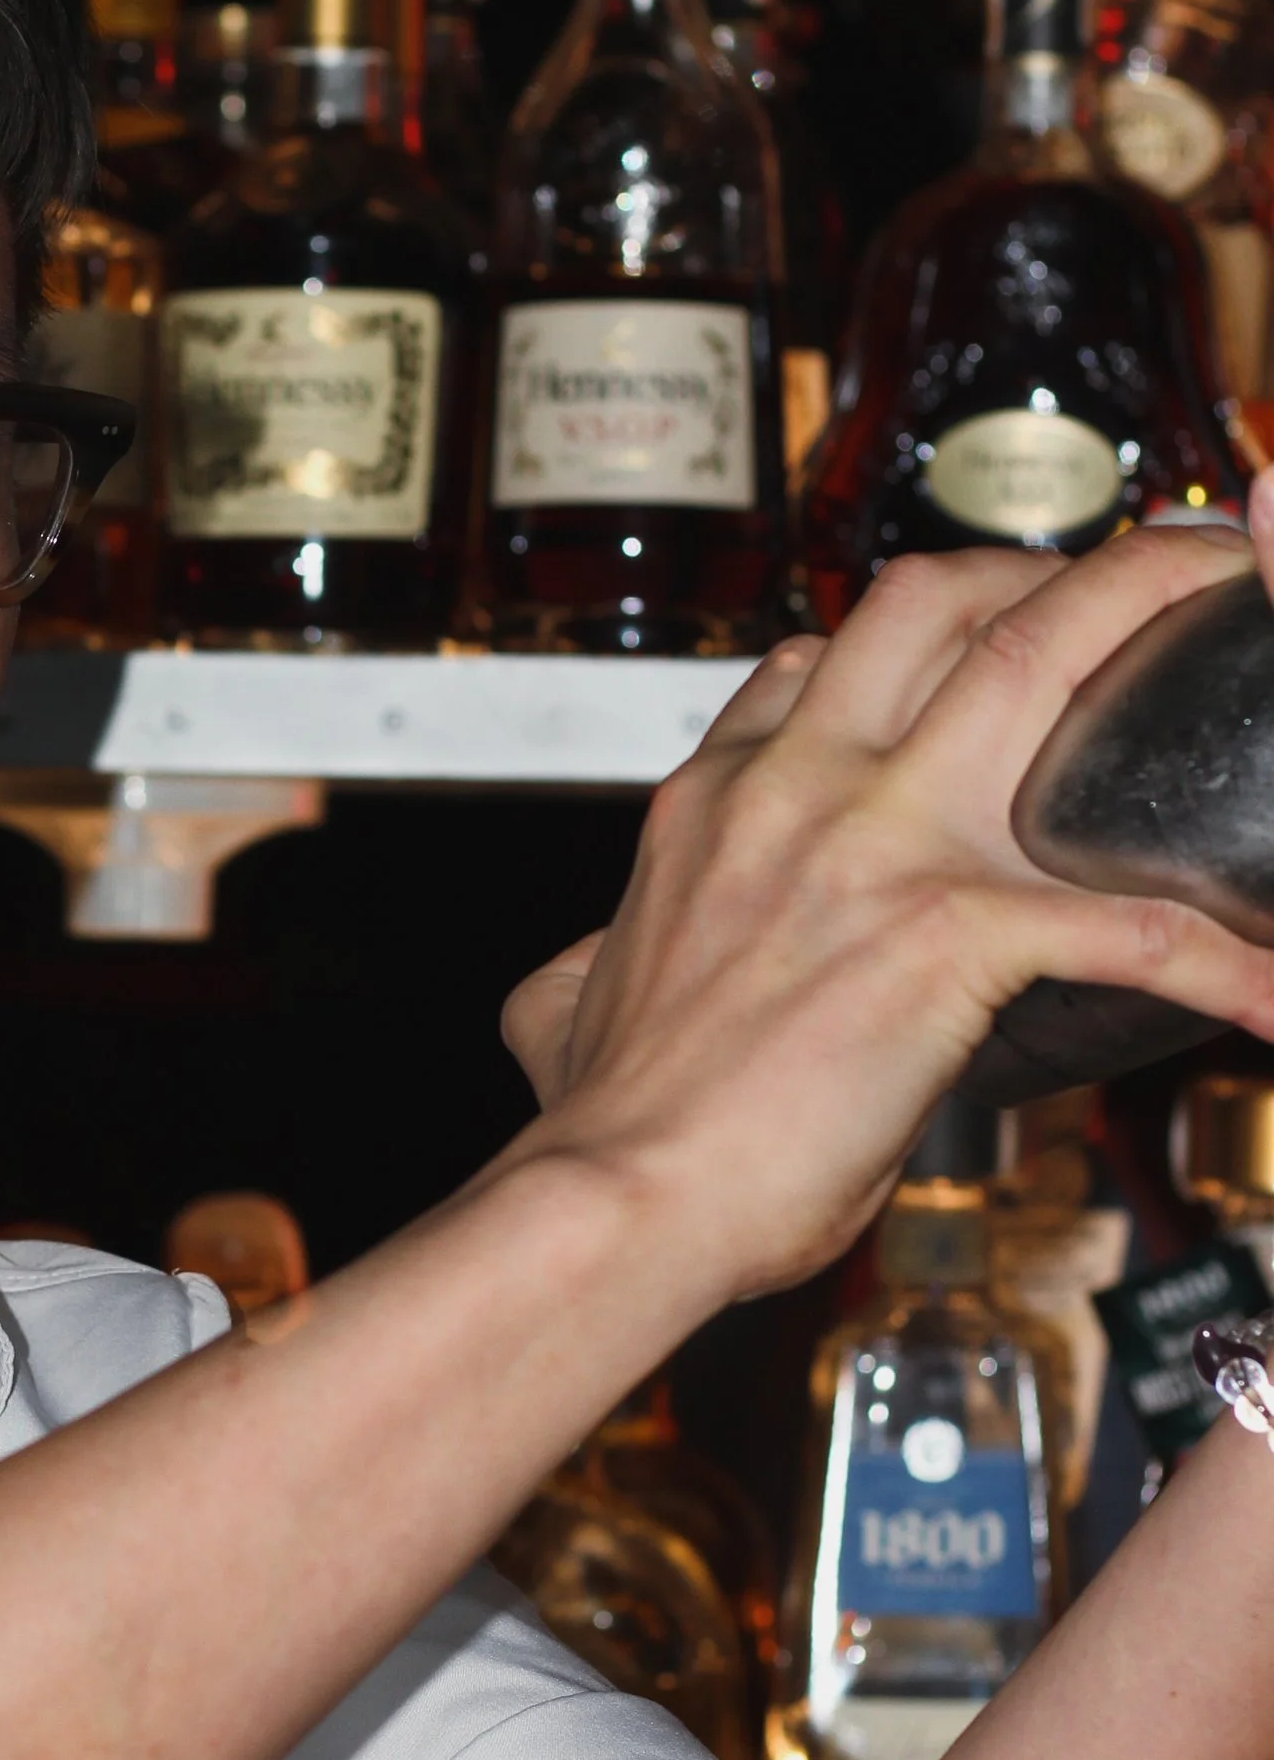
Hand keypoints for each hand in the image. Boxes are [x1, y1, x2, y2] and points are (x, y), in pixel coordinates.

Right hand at [502, 529, 1273, 1301]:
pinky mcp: (949, 936)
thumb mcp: (557, 1011)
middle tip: (1149, 576)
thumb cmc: (610, 1128)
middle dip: (1058, 564)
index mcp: (717, 801)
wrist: (618, 1196)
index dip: (914, 635)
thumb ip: (575, 976)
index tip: (980, 649)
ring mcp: (876, 845)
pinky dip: (1226, 957)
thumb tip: (564, 994)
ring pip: (1039, 662)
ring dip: (1156, 613)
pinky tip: (1271, 989)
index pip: (821, 658)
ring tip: (1237, 603)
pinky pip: (1132, 922)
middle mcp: (800, 789)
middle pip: (940, 599)